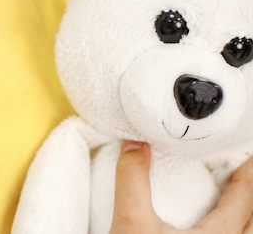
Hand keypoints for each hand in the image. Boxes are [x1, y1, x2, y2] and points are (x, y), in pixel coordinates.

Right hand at [110, 140, 252, 233]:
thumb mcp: (130, 222)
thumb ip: (132, 180)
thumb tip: (133, 145)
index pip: (242, 201)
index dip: (248, 175)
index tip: (249, 157)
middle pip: (252, 222)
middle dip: (251, 195)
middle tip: (247, 172)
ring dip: (246, 217)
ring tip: (241, 200)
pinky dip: (233, 230)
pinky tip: (216, 226)